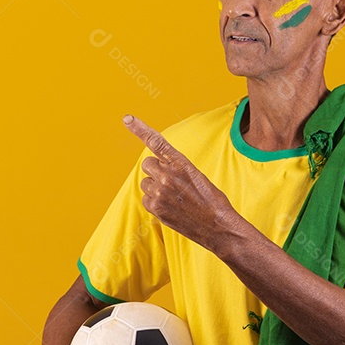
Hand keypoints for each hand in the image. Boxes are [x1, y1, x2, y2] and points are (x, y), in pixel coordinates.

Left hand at [123, 115, 238, 250]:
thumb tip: (158, 170)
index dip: (140, 129)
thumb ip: (177, 169)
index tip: (127, 118)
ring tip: (174, 198)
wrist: (218, 226)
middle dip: (155, 171)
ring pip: (145, 183)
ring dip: (155, 188)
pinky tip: (170, 207)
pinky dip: (154, 202)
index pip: (157, 142)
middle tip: (170, 182)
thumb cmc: (212, 201)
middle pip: (147, 164)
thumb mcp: (198, 176)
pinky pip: (145, 199)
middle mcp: (168, 175)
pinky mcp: (156, 207)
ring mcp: (161, 192)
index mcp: (181, 163)